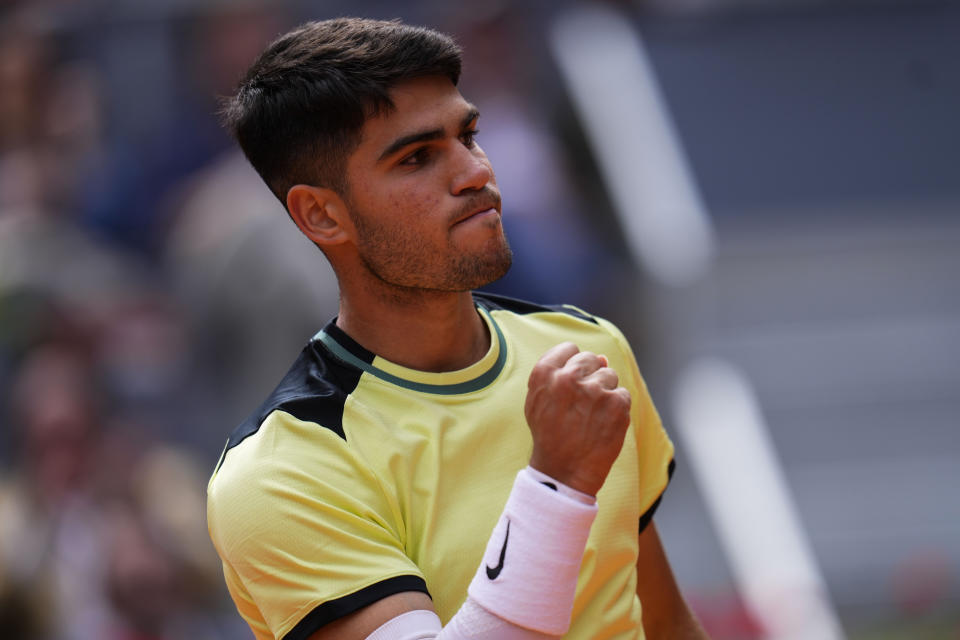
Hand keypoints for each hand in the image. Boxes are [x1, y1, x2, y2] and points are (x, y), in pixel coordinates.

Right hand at [524, 342, 631, 495]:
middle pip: (591, 359)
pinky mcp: (616, 404)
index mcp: (545, 374)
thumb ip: (560, 373)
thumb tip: (602, 358)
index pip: (569, 349)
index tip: (572, 383)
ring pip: (609, 376)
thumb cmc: (550, 435)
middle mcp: (568, 378)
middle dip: (590, 378)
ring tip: (591, 417)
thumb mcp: (538, 401)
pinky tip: (603, 425)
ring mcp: (594, 390)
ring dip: (604, 393)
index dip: (572, 365)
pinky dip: (617, 409)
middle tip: (582, 405)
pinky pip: (623, 394)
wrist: (564, 472)